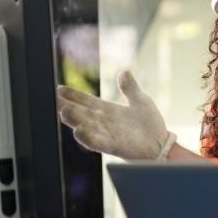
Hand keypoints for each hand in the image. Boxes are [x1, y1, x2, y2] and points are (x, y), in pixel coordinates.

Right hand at [57, 70, 176, 159]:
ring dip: (75, 121)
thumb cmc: (150, 125)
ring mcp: (108, 135)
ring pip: (86, 127)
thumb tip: (123, 71)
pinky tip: (79, 131)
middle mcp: (103, 123)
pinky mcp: (115, 146)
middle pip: (81, 113)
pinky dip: (89, 137)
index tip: (59, 89)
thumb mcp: (140, 100)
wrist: (162, 144)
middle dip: (67, 107)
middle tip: (55, 100)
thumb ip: (130, 87)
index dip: (73, 95)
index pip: (86, 101)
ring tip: (64, 112)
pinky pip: (99, 142)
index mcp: (107, 111)